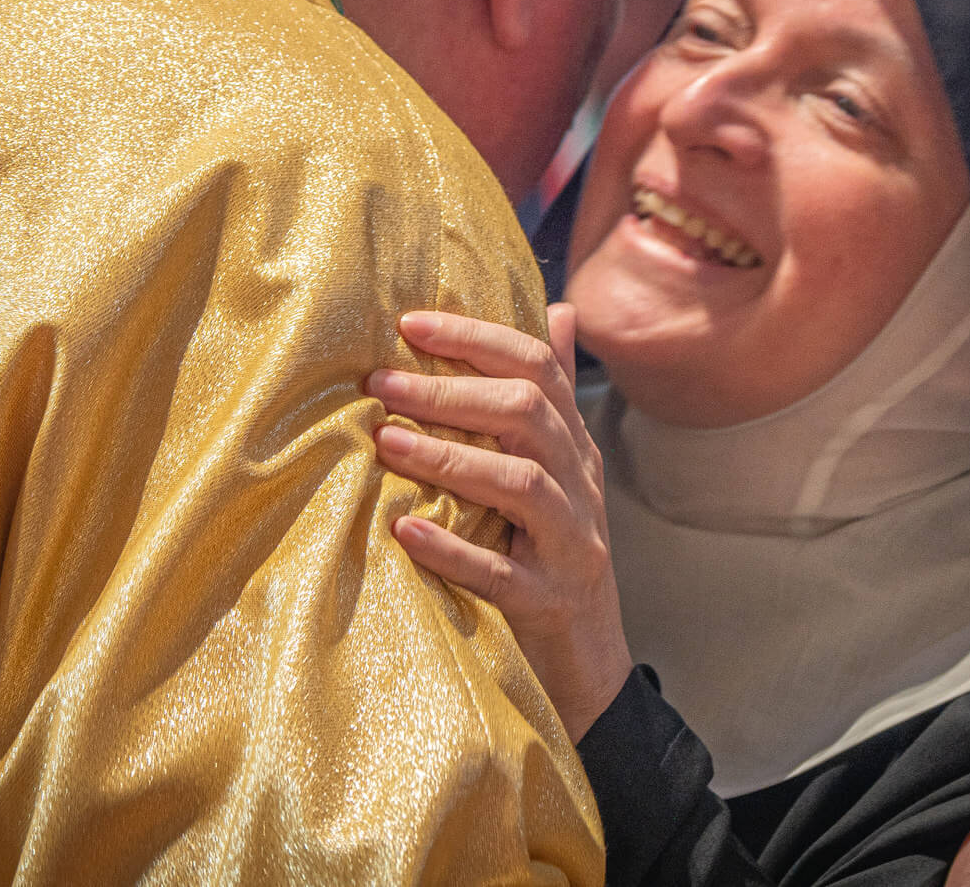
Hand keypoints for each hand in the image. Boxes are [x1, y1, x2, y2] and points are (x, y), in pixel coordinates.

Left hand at [366, 304, 632, 741]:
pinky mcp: (548, 601)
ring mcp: (570, 544)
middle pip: (529, 415)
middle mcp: (580, 486)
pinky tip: (404, 531)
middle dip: (451, 392)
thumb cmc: (553, 552)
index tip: (409, 324)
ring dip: (449, 458)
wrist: (589, 660)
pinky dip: (452, 548)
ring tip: (385, 442)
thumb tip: (556, 309)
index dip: (477, 339)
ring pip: (520, 484)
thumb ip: (551, 395)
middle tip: (380, 382)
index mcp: (575, 447)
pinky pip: (501, 571)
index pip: (538, 368)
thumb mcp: (562, 470)